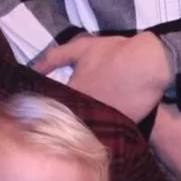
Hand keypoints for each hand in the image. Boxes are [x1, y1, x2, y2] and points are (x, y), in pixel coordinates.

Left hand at [34, 32, 171, 120]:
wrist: (149, 63)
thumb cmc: (114, 53)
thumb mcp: (81, 48)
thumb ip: (53, 58)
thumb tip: (32, 70)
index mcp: (71, 93)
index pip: (52, 106)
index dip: (49, 107)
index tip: (46, 107)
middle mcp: (84, 111)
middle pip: (68, 120)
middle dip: (65, 119)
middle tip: (63, 117)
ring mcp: (102, 121)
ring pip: (87, 128)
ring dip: (83, 127)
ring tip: (83, 123)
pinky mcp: (120, 127)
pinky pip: (107, 131)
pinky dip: (104, 129)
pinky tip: (103, 125)